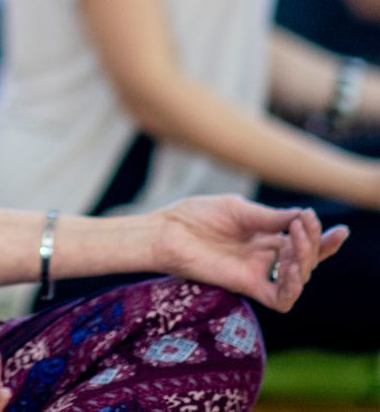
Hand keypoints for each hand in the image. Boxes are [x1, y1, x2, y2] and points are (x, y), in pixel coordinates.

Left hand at [153, 194, 347, 311]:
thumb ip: (271, 218)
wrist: (167, 229)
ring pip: (298, 278)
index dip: (323, 240)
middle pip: (305, 259)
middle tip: (303, 225)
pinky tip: (292, 266)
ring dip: (306, 260)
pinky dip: (293, 286)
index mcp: (264, 235)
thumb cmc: (197, 215)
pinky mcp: (247, 287)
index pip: (301, 242)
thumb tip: (304, 217)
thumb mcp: (239, 209)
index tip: (340, 231)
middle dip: (313, 243)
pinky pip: (280, 298)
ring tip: (296, 240)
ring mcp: (257, 272)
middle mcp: (265, 256)